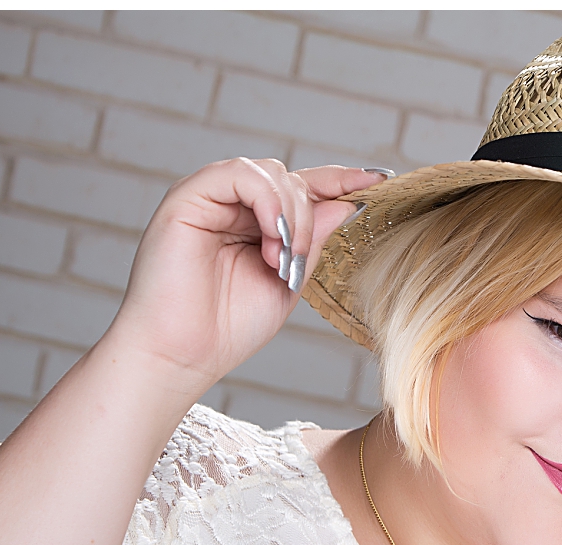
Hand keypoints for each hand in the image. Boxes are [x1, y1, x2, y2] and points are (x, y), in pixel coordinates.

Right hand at [105, 158, 385, 396]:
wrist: (183, 354)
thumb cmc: (228, 326)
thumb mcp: (290, 280)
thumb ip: (313, 240)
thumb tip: (347, 202)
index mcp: (255, 224)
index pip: (303, 189)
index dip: (341, 180)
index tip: (379, 179)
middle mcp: (232, 205)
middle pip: (292, 180)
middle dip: (309, 219)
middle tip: (297, 265)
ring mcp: (209, 197)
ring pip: (271, 173)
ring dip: (291, 216)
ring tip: (282, 261)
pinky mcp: (186, 197)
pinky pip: (240, 174)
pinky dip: (267, 202)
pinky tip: (271, 240)